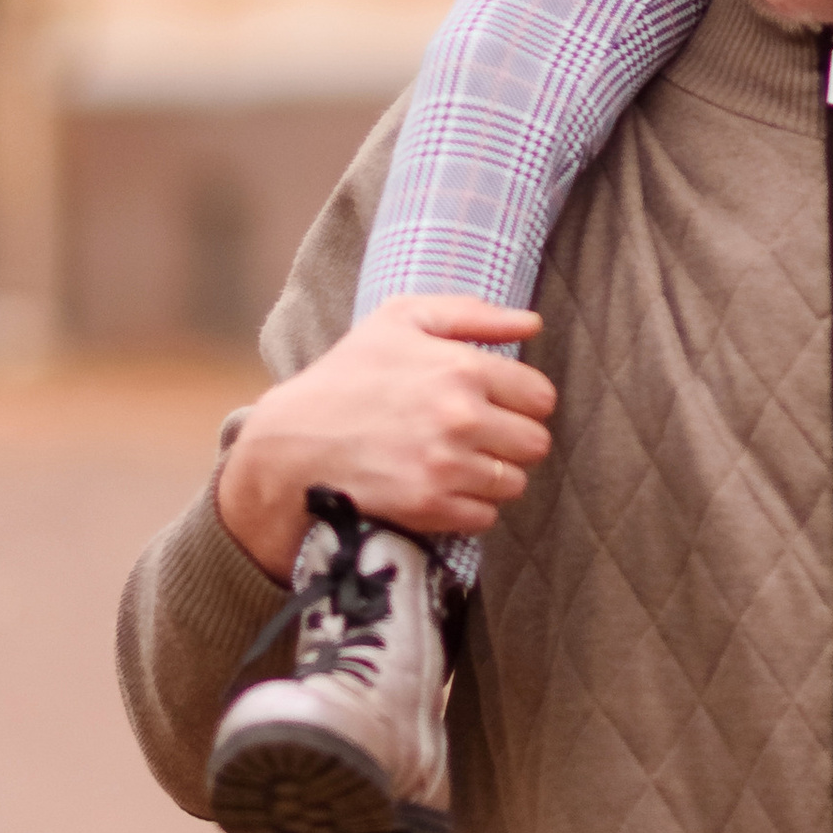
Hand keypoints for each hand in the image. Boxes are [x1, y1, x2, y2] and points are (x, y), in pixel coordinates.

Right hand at [214, 297, 555, 575]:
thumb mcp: (401, 320)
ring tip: (456, 462)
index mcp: (463, 367)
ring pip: (513, 482)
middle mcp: (462, 418)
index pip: (541, 397)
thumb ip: (473, 314)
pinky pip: (485, 517)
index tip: (498, 404)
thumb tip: (533, 324)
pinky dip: (469, 507)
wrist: (292, 442)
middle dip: (512, 440)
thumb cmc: (347, 375)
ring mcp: (447, 467)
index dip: (523, 401)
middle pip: (535, 443)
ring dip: (492, 475)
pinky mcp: (430, 508)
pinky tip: (440, 487)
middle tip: (478, 436)